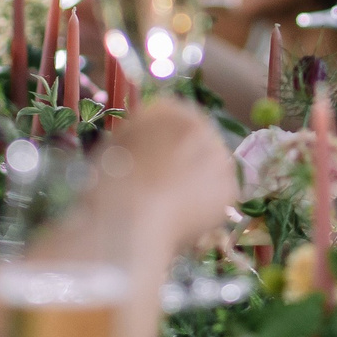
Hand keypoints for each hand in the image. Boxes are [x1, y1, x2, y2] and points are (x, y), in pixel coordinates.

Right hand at [34, 101, 236, 336]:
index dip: (163, 148)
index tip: (155, 170)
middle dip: (184, 169)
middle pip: (197, 146)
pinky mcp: (229, 189)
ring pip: (209, 174)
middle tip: (163, 196)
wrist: (129, 212)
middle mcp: (200, 126)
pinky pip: (218, 203)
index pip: (173, 120)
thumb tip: (137, 152)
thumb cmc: (108, 184)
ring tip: (168, 213)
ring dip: (195, 190)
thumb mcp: (113, 150)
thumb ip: (133, 142)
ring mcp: (219, 156)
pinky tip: (182, 226)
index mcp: (168, 109)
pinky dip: (204, 216)